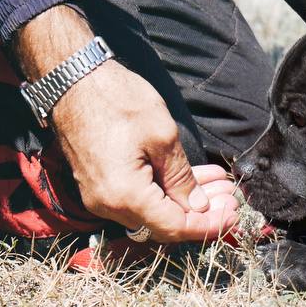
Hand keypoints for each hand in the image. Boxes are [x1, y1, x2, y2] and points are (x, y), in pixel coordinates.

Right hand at [14, 6, 238, 241]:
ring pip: (153, 211)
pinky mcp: (99, 184)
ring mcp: (100, 197)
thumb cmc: (117, 100)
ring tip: (218, 183)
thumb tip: (198, 206)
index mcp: (125, 196)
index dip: (208, 225)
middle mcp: (108, 205)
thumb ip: (182, 178)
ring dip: (186, 200)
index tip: (234, 215)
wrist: (71, 79)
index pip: (175, 227)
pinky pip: (138, 198)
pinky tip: (192, 176)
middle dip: (202, 213)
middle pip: (164, 223)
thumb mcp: (163, 136)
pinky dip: (166, 190)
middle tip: (232, 199)